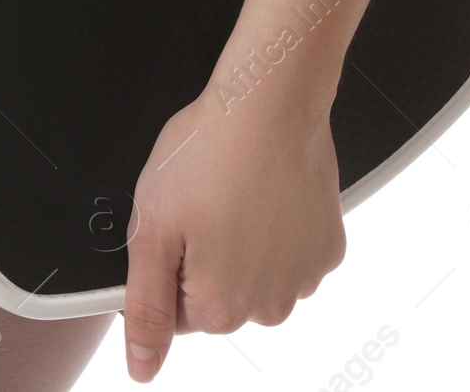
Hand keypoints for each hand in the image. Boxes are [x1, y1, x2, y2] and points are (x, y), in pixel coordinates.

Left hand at [120, 74, 345, 380]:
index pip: (177, 312)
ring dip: (242, 246)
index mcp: (220, 307)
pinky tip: (265, 193)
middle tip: (201, 202)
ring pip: (256, 278)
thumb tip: (141, 367)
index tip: (174, 224)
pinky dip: (277, 230)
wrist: (268, 103)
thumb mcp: (151, 229)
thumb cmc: (207, 153)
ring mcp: (303, 278)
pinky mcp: (328, 248)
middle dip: (204, 257)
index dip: (167, 263)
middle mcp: (268, 306)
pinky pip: (291, 253)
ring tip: (232, 193)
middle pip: (219, 299)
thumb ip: (145, 306)